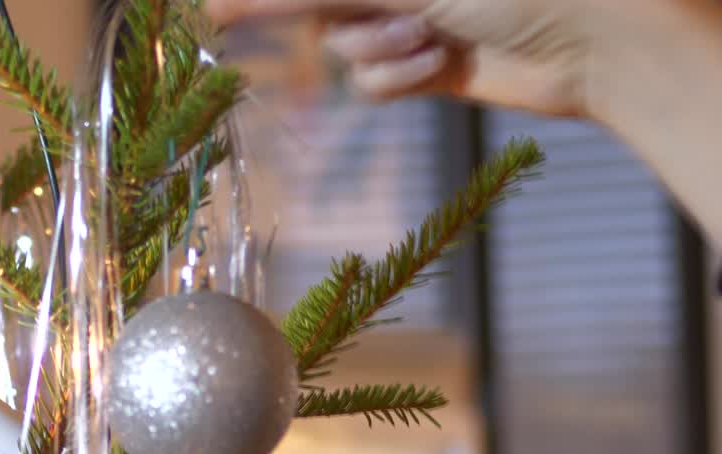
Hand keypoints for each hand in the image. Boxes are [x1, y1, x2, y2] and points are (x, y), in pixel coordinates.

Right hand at [205, 0, 661, 119]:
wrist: (603, 42)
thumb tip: (214, 1)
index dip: (269, 0)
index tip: (215, 11)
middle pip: (318, 4)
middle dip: (348, 14)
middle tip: (400, 10)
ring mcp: (409, 13)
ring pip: (341, 46)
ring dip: (379, 47)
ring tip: (434, 33)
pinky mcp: (423, 64)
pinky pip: (370, 82)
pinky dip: (397, 77)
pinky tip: (439, 62)